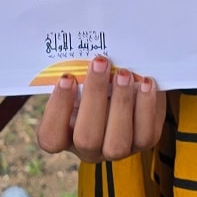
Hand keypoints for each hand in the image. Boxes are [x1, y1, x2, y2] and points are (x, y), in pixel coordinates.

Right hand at [35, 56, 164, 162]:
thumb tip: (78, 47)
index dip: (58, 109)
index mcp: (64, 134)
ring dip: (121, 104)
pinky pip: (146, 134)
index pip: (51, 136)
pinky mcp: (142, 142)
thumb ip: (74, 71)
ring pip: (117, 143)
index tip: (67, 77)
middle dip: (94, 97)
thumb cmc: (93, 80)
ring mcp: (116, 149)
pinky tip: (146, 83)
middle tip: (100, 62)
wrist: (124, 85)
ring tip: (124, 74)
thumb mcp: (79, 78)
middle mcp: (89, 148)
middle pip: (86, 139)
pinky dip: (146, 107)